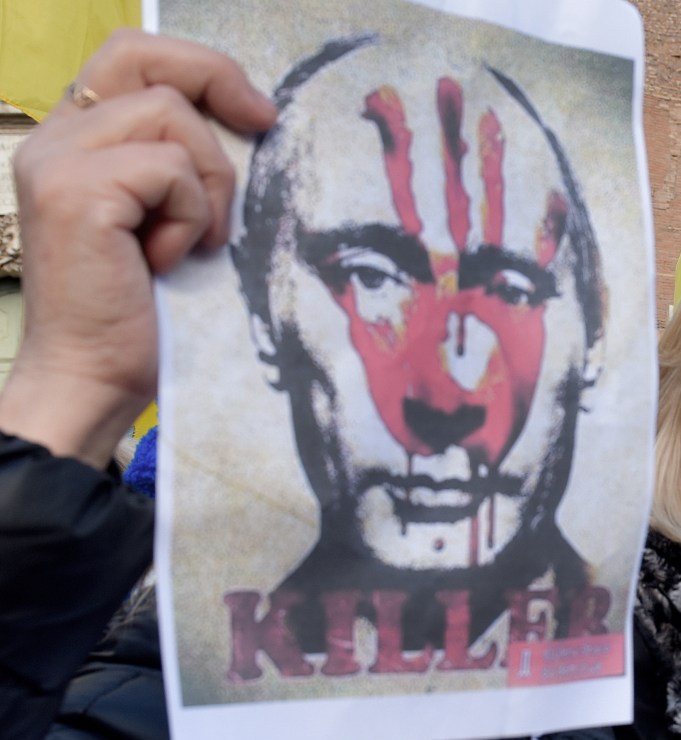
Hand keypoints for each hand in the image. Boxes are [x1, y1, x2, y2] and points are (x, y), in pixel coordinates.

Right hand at [0, 29, 275, 467]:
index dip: (198, 66)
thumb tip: (250, 123)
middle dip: (215, 81)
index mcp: (73, 142)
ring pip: (170, 115)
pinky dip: (190, 214)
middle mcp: (54, 140)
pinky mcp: (78, 191)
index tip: (254, 110)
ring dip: (207, 182)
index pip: (129, 57)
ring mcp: (59, 162)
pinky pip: (170, 167)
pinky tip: (170, 259)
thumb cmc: (140, 314)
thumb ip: (178, 168)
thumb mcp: (165, 222)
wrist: (94, 378)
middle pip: (143, 57)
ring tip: (195, 240)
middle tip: (262, 123)